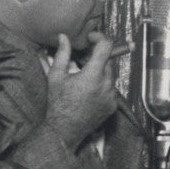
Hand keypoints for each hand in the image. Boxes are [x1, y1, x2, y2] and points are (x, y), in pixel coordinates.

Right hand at [44, 32, 116, 149]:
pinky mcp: (113, 105)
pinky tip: (89, 91)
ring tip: (84, 78)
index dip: (99, 38)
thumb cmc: (58, 104)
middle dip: (97, 57)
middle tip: (83, 60)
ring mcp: (111, 96)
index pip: (105, 47)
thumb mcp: (56, 77)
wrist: (64, 130)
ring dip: (100, 72)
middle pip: (108, 61)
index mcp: (92, 76)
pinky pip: (111, 89)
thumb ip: (62, 54)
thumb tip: (64, 38)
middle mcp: (106, 85)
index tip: (92, 38)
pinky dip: (103, 86)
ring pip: (110, 75)